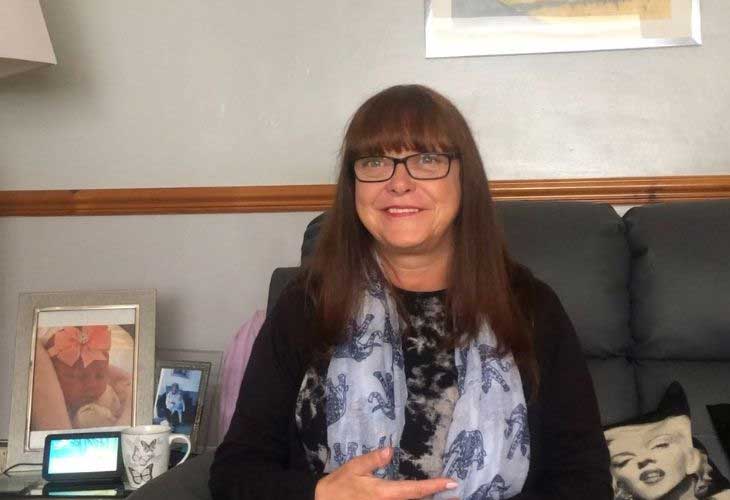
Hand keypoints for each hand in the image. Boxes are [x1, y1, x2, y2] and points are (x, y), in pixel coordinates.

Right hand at [314, 447, 457, 499]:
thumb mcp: (352, 469)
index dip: (434, 486)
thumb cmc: (337, 488)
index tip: (452, 482)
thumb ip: (372, 461)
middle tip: (457, 495)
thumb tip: (389, 450)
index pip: (414, 489)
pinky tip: (419, 499)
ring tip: (445, 498)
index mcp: (384, 493)